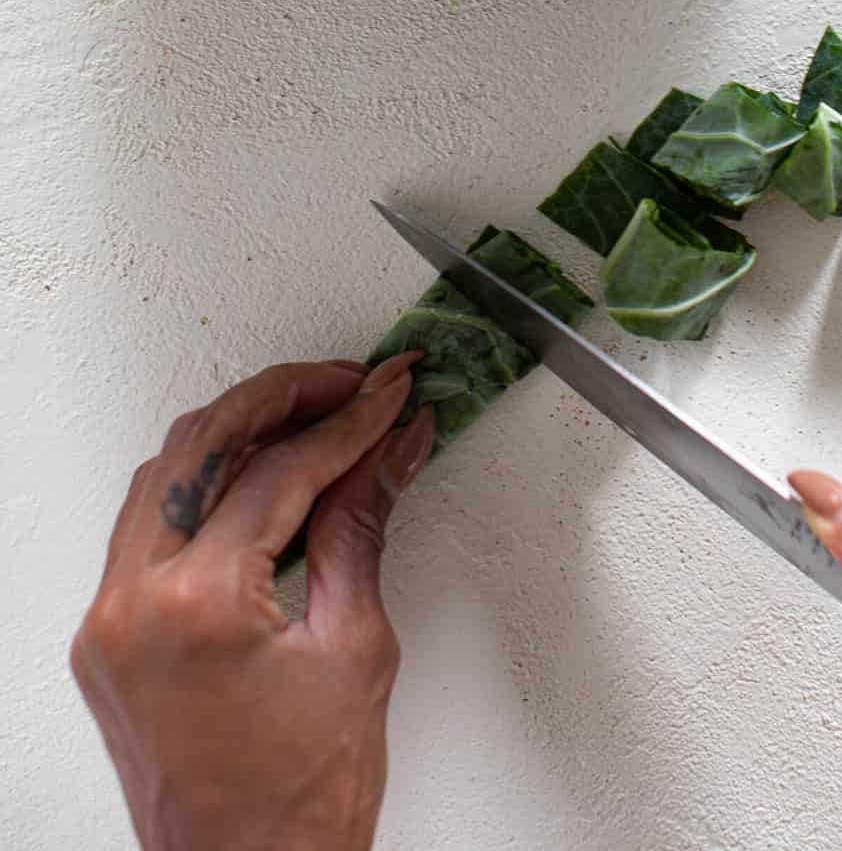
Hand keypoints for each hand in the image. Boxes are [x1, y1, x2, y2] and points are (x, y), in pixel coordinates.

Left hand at [72, 356, 434, 850]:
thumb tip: (388, 450)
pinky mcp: (106, 640)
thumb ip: (361, 528)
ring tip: (311, 416)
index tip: (389, 395)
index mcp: (193, 609)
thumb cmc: (299, 804)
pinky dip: (203, 486)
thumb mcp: (354, 648)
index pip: (279, 471)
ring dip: (238, 433)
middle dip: (284, 399)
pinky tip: (255, 475)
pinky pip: (146, 527)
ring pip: (165, 476)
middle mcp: (130, 606)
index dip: (347, 423)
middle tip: (349, 384)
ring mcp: (107, 623)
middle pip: (203, 446)